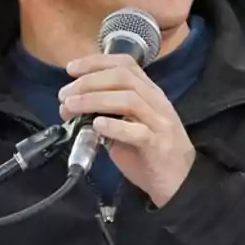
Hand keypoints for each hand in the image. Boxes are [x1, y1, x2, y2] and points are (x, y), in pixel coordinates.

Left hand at [57, 53, 195, 206]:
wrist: (180, 182)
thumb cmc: (149, 152)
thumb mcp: (127, 126)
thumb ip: (106, 113)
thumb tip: (72, 107)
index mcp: (149, 92)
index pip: (125, 64)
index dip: (96, 62)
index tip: (71, 68)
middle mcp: (156, 101)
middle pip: (123, 77)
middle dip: (89, 82)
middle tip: (65, 94)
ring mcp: (159, 122)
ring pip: (129, 99)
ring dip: (94, 100)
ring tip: (70, 107)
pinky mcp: (158, 145)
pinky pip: (137, 131)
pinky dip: (114, 126)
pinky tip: (96, 126)